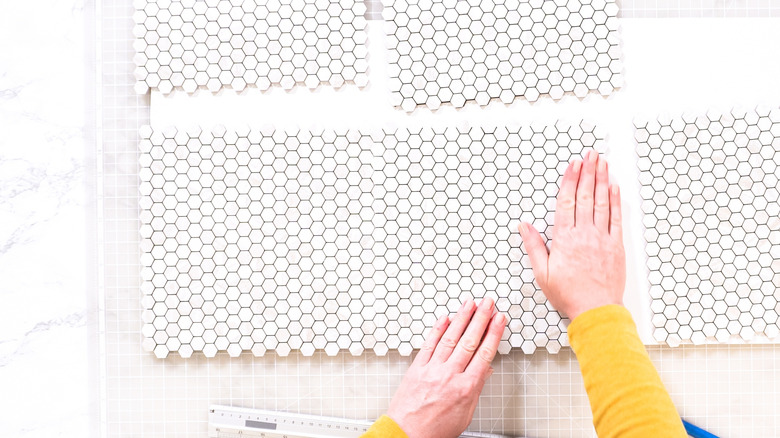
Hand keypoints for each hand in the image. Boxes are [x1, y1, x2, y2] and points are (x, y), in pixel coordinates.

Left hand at [387, 298, 506, 437]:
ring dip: (462, 318)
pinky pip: (429, 344)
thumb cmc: (434, 430)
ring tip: (470, 303)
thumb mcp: (465, 415)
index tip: (499, 320)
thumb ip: (475, 390)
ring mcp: (432, 369)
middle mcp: (449, 375)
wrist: (406, 435)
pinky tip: (445, 318)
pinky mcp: (417, 368)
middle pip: (469, 340)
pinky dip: (438, 329)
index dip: (493, 333)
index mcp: (465, 388)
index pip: (484, 354)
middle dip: (481, 318)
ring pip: (450, 337)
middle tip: (488, 302)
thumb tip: (485, 371)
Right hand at [518, 150, 625, 319]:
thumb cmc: (568, 294)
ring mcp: (602, 238)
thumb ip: (533, 246)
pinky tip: (614, 188)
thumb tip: (524, 225)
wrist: (596, 310)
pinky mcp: (616, 245)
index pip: (566, 202)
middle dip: (587, 172)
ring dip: (602, 180)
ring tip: (602, 163)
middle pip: (585, 196)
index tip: (573, 165)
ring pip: (602, 202)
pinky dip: (616, 201)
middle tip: (590, 155)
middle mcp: (584, 234)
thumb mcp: (542, 272)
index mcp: (564, 239)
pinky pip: (616, 218)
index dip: (569, 180)